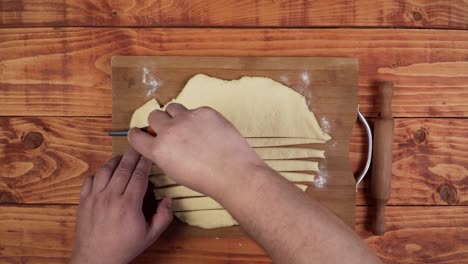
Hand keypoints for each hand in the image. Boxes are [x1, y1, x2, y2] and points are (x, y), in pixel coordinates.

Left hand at [70, 148, 172, 263]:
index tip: (150, 152)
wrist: (95, 259)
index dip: (145, 161)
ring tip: (123, 157)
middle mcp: (111, 197)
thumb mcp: (150, 236)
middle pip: (123, 168)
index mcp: (129, 204)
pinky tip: (105, 173)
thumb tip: (168, 199)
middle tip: (139, 145)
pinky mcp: (84, 201)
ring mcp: (95, 198)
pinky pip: (89, 180)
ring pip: (105, 170)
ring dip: (115, 160)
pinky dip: (98, 173)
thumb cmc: (123, 247)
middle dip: (133, 154)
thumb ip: (163, 217)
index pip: (139, 175)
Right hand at [128, 103, 265, 198]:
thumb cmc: (207, 178)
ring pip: (172, 108)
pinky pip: (195, 109)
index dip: (137, 134)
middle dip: (159, 122)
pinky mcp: (205, 111)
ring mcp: (187, 118)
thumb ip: (164, 155)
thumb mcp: (175, 172)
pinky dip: (198, 117)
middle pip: (154, 115)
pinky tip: (208, 130)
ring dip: (176, 115)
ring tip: (189, 127)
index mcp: (159, 150)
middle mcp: (169, 131)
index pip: (136, 136)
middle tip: (171, 129)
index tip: (139, 133)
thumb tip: (162, 144)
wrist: (233, 172)